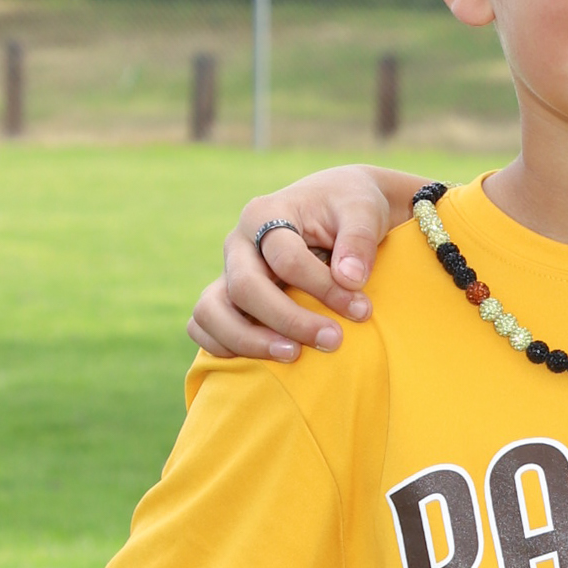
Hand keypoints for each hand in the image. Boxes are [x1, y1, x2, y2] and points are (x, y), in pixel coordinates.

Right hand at [188, 166, 421, 362]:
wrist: (335, 205)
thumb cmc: (349, 206)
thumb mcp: (364, 209)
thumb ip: (359, 239)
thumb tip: (350, 279)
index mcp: (265, 214)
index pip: (285, 258)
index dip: (322, 287)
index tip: (361, 309)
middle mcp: (239, 244)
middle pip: (244, 288)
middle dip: (289, 320)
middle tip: (333, 340)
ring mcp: (227, 271)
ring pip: (211, 311)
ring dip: (249, 341)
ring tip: (294, 356)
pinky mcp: (226, 296)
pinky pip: (203, 326)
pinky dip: (223, 346)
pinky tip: (265, 361)